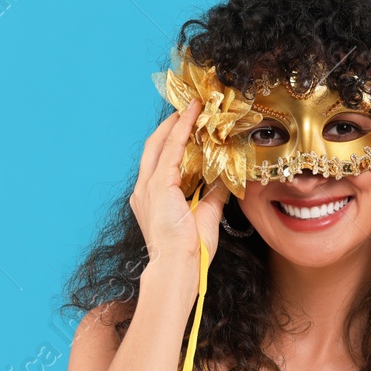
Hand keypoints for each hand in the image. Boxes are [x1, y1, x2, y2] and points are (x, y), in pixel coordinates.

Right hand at [128, 99, 228, 274]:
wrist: (178, 265)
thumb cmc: (190, 249)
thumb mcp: (207, 215)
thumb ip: (214, 193)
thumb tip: (226, 176)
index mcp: (153, 198)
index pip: (161, 161)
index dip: (172, 141)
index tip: (187, 126)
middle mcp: (145, 189)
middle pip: (155, 146)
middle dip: (170, 125)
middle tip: (189, 108)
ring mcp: (148, 186)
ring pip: (162, 143)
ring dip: (177, 123)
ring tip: (193, 106)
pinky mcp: (158, 185)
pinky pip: (172, 150)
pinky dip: (182, 131)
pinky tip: (192, 117)